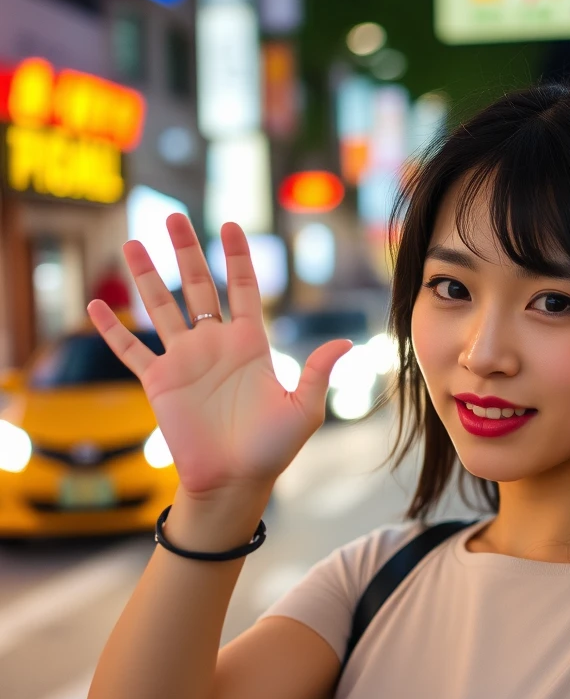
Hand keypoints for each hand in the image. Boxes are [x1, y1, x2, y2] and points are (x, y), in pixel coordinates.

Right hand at [87, 215, 351, 499]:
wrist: (235, 481)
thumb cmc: (272, 448)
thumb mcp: (302, 408)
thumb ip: (316, 371)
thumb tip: (345, 342)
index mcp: (250, 344)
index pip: (241, 288)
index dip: (237, 257)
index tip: (230, 224)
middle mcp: (214, 344)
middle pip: (197, 286)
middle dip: (185, 251)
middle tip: (173, 216)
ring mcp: (184, 360)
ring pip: (161, 308)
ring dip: (146, 276)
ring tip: (133, 242)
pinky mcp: (159, 382)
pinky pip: (130, 351)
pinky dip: (112, 330)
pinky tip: (95, 304)